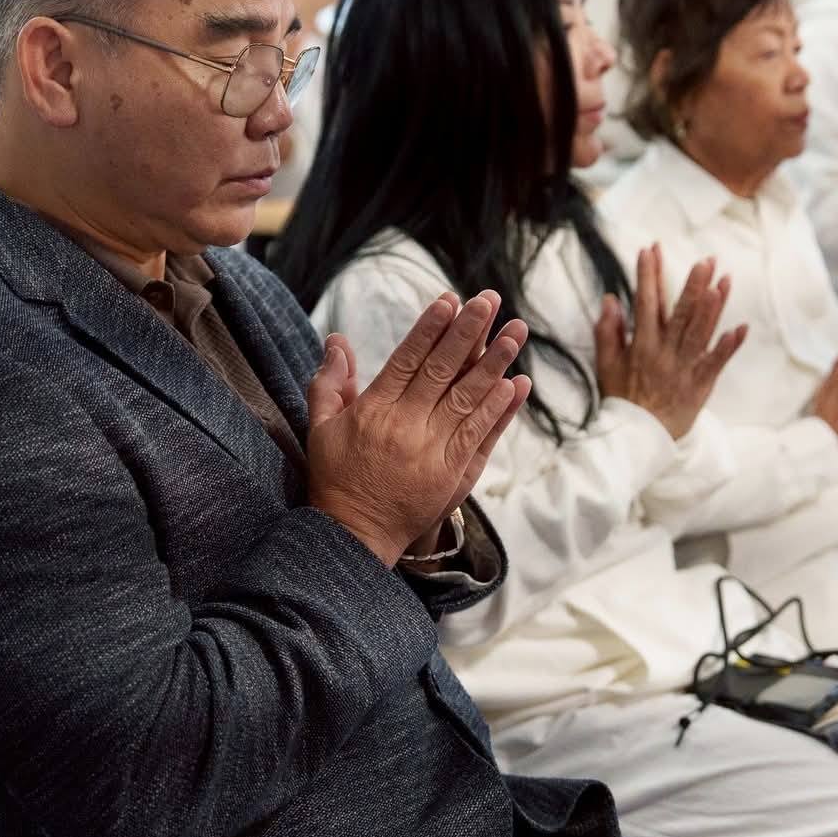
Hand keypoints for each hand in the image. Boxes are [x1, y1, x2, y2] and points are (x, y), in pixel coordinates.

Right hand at [306, 292, 532, 565]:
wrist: (355, 536)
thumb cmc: (336, 478)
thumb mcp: (321, 428)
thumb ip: (330, 382)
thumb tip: (336, 340)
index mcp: (375, 411)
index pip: (408, 360)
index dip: (431, 329)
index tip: (451, 301)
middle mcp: (407, 428)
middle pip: (443, 371)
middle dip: (468, 332)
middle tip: (489, 300)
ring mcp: (434, 452)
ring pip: (469, 400)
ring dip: (495, 364)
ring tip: (516, 333)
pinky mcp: (455, 475)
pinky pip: (482, 436)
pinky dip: (500, 411)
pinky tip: (517, 384)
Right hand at [592, 245, 747, 439]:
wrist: (638, 439)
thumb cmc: (622, 400)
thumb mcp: (606, 365)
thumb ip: (607, 331)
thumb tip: (610, 300)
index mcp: (641, 346)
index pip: (645, 303)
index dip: (648, 275)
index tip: (650, 249)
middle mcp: (664, 354)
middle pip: (680, 314)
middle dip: (692, 285)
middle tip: (705, 260)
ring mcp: (684, 369)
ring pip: (700, 333)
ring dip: (713, 307)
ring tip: (724, 281)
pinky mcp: (700, 385)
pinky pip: (716, 363)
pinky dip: (729, 347)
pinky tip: (741, 328)